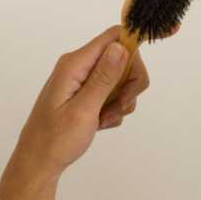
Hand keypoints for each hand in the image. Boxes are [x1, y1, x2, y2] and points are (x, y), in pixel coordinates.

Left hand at [10, 26, 149, 182]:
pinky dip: (112, 110)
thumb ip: (103, 78)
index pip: (114, 37)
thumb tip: (121, 47)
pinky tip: (99, 124)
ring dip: (120, 102)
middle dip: (129, 85)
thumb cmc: (55, 140)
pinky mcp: (85, 94)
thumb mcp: (83, 110)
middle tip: (118, 108)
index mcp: (75, 64)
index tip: (162, 46)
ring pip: (120, 79)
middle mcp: (78, 66)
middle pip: (123, 59)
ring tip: (103, 121)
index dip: (137, 40)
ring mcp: (82, 80)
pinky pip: (112, 94)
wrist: (39, 162)